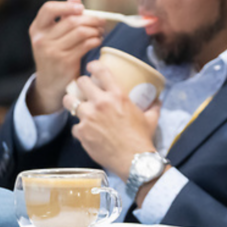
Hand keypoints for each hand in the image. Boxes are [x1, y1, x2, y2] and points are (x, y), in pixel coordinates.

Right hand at [28, 0, 106, 114]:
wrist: (49, 83)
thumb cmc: (54, 54)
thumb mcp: (52, 36)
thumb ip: (63, 17)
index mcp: (37, 29)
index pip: (48, 9)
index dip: (67, 5)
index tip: (81, 8)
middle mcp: (42, 39)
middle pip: (72, 20)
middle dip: (91, 18)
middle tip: (101, 21)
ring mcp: (52, 52)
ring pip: (81, 32)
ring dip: (96, 29)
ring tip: (100, 31)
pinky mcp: (65, 62)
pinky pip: (86, 44)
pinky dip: (96, 40)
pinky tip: (98, 41)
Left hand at [62, 59, 159, 178]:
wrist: (134, 160)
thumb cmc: (142, 138)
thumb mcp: (151, 118)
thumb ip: (153, 106)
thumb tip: (157, 100)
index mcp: (117, 96)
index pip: (100, 71)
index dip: (93, 66)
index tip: (91, 67)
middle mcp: (100, 103)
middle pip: (80, 82)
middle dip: (80, 83)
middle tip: (83, 88)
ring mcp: (88, 118)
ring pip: (69, 102)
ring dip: (72, 102)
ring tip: (75, 105)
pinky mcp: (82, 133)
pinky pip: (75, 126)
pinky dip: (80, 129)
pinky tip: (85, 132)